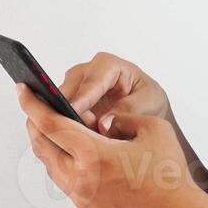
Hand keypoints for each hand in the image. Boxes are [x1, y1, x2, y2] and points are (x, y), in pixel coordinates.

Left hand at [17, 83, 207, 207]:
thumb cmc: (169, 174)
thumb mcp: (152, 129)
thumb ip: (122, 118)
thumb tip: (103, 122)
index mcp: (92, 154)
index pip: (50, 124)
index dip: (32, 104)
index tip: (22, 90)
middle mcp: (80, 178)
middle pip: (42, 145)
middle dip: (35, 123)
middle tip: (35, 106)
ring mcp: (81, 197)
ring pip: (51, 165)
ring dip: (48, 144)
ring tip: (55, 127)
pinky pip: (65, 181)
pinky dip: (63, 163)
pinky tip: (75, 153)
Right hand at [58, 51, 173, 135]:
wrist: (147, 111)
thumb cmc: (149, 101)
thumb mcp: (148, 103)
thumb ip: (127, 111)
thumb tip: (103, 125)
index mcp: (108, 65)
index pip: (91, 82)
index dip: (82, 98)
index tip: (73, 111)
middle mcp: (86, 72)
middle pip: (69, 92)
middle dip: (71, 114)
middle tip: (80, 136)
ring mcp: (75, 88)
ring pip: (59, 105)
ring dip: (67, 124)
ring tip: (81, 143)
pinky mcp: (69, 104)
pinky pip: (60, 115)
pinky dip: (66, 129)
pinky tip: (74, 142)